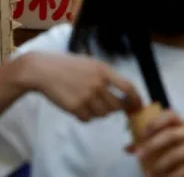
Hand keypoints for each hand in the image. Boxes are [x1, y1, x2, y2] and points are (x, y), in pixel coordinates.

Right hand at [18, 51, 141, 122]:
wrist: (44, 71)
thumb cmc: (68, 65)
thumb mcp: (92, 63)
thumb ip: (106, 75)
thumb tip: (122, 90)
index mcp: (104, 71)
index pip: (128, 87)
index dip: (136, 98)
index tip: (139, 105)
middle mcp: (97, 84)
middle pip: (117, 105)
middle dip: (117, 108)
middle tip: (112, 106)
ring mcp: (86, 97)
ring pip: (103, 114)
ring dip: (101, 112)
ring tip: (93, 105)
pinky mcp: (74, 107)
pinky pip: (88, 119)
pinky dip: (87, 117)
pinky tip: (81, 109)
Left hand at [133, 109, 183, 176]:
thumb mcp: (176, 146)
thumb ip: (154, 145)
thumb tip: (127, 147)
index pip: (172, 115)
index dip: (157, 121)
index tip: (144, 132)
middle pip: (173, 133)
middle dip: (154, 144)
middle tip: (139, 156)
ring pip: (180, 152)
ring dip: (162, 164)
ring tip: (150, 174)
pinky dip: (177, 175)